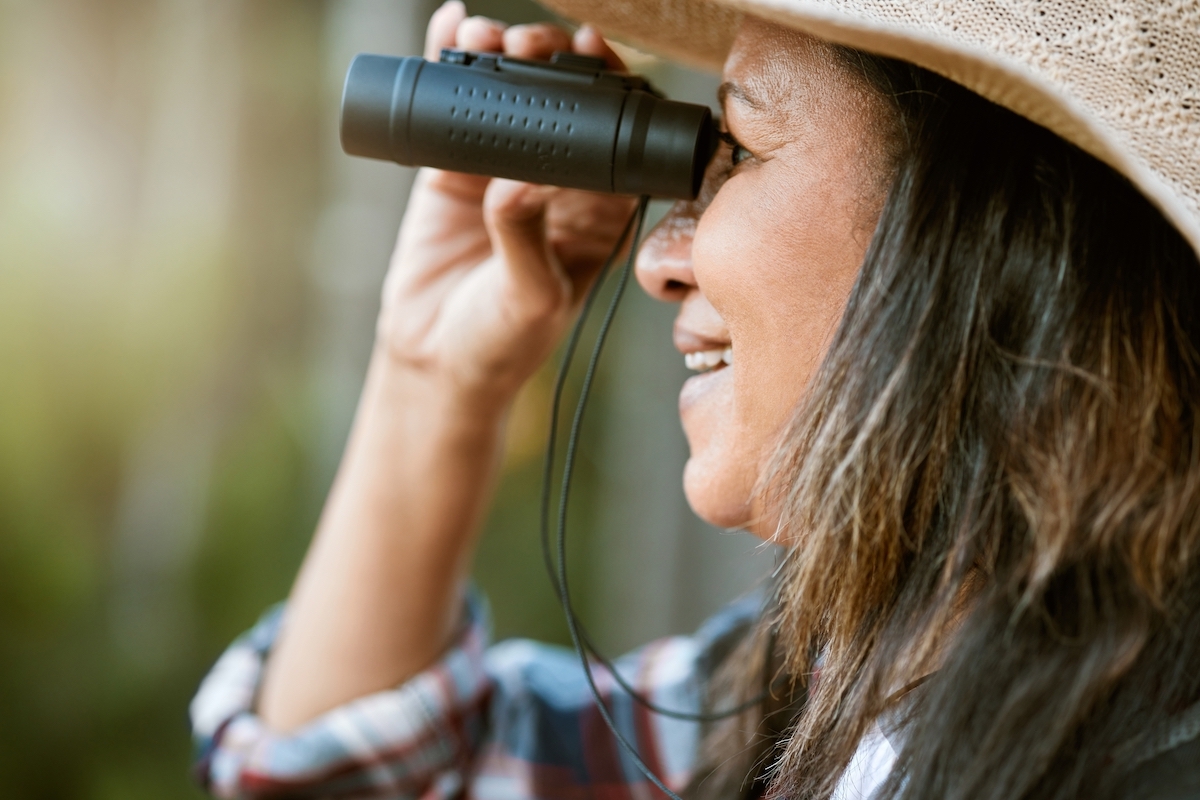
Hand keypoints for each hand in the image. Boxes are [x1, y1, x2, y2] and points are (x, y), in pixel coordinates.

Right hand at [377, 1, 637, 408]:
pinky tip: (448, 28)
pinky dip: (448, 66)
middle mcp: (558, 185)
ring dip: (501, 57)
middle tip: (530, 44)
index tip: (595, 51)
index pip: (614, 136)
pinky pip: (453, 109)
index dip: (609, 89)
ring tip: (485, 35)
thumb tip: (521, 179)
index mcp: (600, 213)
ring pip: (509, 98)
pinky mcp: (453, 172)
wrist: (436, 363)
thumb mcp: (530, 296)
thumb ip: (526, 238)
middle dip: (551, 61)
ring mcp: (503, 172)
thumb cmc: (503, 344)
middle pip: (562, 104)